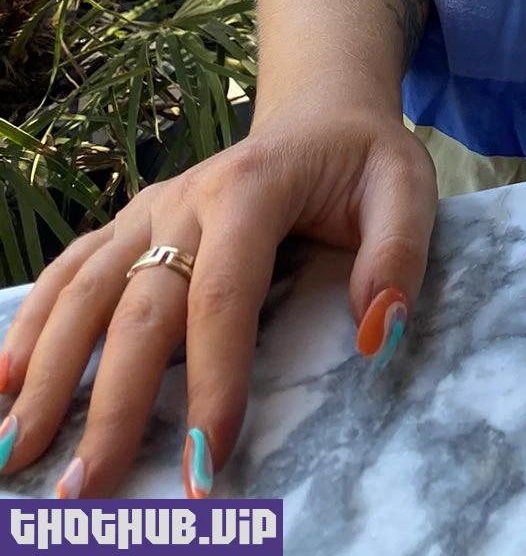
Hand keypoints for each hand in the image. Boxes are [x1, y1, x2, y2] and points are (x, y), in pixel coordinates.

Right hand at [0, 98, 436, 498]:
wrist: (321, 111)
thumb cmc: (363, 161)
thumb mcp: (408, 187)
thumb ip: (398, 256)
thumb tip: (378, 332)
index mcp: (252, 190)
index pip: (222, 296)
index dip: (211, 382)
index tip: (203, 462)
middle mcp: (186, 198)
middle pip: (139, 307)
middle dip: (111, 403)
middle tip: (86, 490)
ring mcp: (149, 210)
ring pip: (85, 291)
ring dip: (47, 372)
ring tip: (17, 452)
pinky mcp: (130, 223)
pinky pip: (69, 270)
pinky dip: (30, 323)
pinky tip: (1, 382)